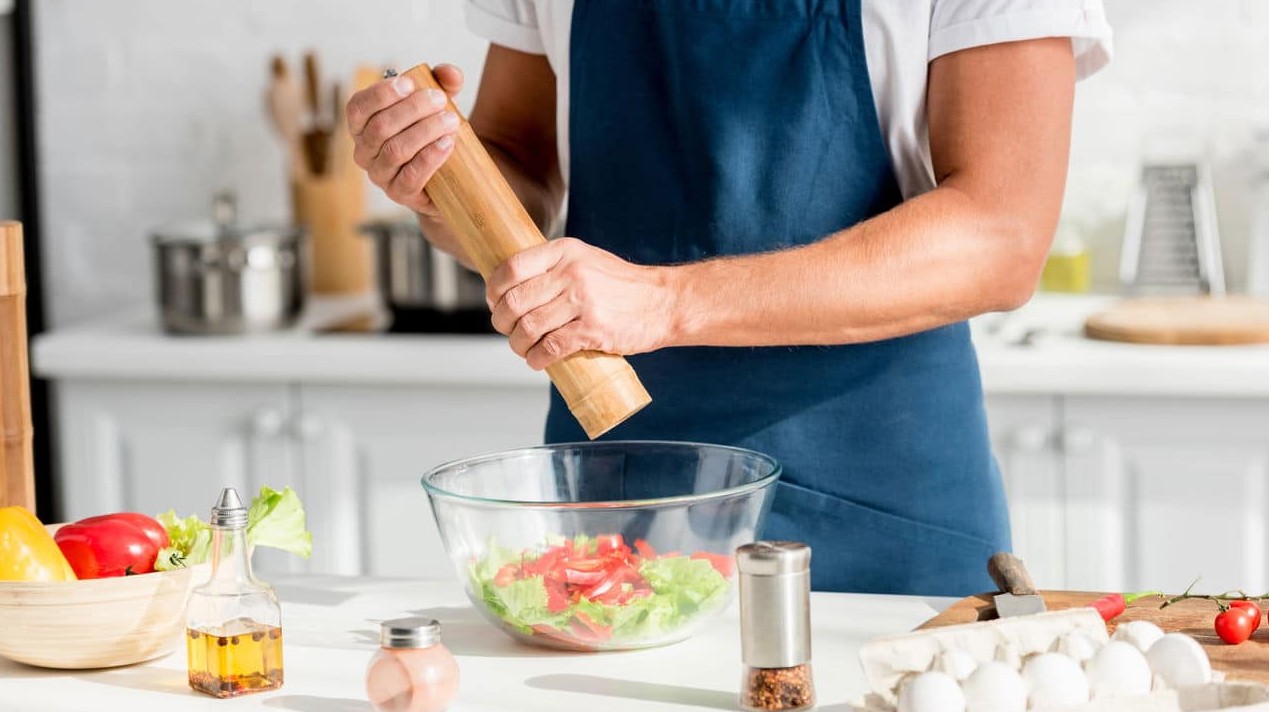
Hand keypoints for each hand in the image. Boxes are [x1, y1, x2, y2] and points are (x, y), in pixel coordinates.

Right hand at [346, 65, 463, 218]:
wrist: (449, 177)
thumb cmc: (434, 133)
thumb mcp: (437, 103)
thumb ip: (443, 82)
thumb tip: (449, 73)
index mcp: (363, 126)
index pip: (358, 107)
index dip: (380, 94)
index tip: (409, 83)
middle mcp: (364, 151)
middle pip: (380, 127)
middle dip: (412, 109)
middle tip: (440, 100)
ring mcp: (380, 175)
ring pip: (395, 150)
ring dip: (425, 132)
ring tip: (451, 121)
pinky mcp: (399, 194)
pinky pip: (411, 176)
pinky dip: (430, 157)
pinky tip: (448, 143)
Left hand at [487, 238, 678, 369]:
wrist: (664, 302)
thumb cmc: (621, 286)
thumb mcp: (586, 260)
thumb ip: (553, 268)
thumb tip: (512, 289)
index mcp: (565, 251)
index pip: (511, 268)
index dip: (494, 290)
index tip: (496, 303)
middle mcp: (571, 273)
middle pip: (515, 301)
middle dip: (503, 322)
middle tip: (508, 331)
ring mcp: (583, 301)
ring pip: (529, 327)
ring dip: (518, 344)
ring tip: (524, 349)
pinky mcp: (593, 329)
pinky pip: (550, 347)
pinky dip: (537, 358)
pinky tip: (538, 360)